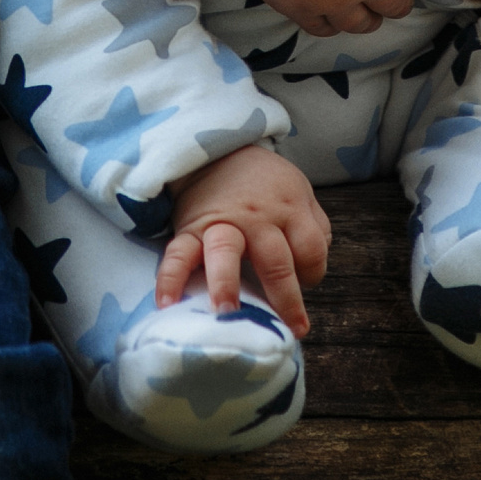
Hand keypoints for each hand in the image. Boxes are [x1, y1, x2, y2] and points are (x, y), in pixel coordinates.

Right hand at [156, 143, 330, 336]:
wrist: (217, 150)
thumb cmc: (263, 182)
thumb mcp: (298, 191)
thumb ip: (312, 226)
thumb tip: (313, 269)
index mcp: (289, 209)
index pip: (311, 249)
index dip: (313, 273)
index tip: (305, 285)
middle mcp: (257, 219)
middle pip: (276, 260)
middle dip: (284, 297)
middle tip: (291, 329)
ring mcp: (222, 224)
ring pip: (225, 255)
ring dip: (226, 285)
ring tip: (227, 314)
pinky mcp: (190, 230)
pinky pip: (178, 254)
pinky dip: (170, 279)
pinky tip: (167, 304)